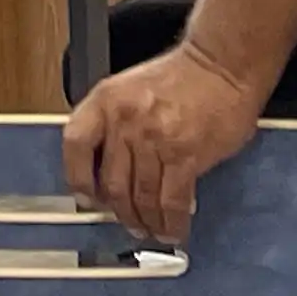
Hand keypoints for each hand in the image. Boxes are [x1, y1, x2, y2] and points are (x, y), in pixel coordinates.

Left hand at [66, 40, 263, 246]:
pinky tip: (173, 229)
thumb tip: (110, 168)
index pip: (75, 143)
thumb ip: (115, 122)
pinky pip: (171, 200)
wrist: (221, 65)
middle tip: (128, 222)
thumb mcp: (130, 88)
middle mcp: (125, 120)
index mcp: (106, 99)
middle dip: (120, 211)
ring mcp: (154, 139)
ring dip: (145, 221)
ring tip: (151, 230)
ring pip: (140, 196)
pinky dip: (171, 222)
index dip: (77, 176)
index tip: (86, 196)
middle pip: (111, 181)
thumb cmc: (181, 76)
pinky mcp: (184, 155)